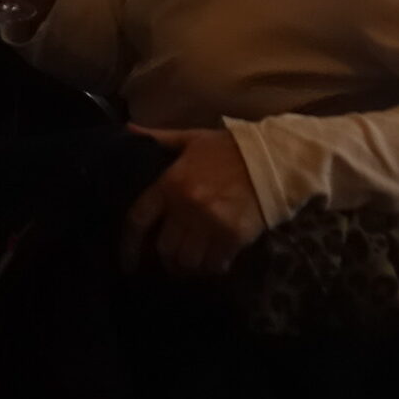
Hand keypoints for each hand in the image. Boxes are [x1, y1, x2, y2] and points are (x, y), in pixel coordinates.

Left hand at [119, 127, 264, 278]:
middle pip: (164, 248)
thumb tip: (128, 130)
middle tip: (171, 259)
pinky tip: (215, 262)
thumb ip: (159, 138)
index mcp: (170, 183)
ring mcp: (209, 223)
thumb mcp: (190, 139)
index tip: (128, 263)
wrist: (271, 159)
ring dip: (187, 266)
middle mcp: (186, 206)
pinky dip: (211, 267)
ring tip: (192, 264)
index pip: (138, 219)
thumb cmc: (227, 149)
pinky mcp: (233, 236)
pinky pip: (214, 264)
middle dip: (165, 258)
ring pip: (187, 261)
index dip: (128, 245)